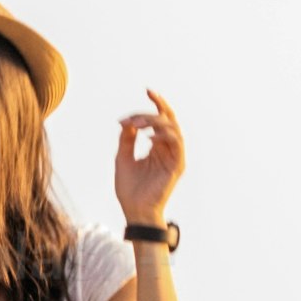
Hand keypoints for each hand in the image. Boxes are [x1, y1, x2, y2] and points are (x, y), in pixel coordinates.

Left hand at [113, 86, 187, 228]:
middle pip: (168, 120)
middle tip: (138, 112)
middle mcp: (168, 149)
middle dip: (156, 110)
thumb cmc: (129, 188)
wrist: (134, 210)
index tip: (148, 90)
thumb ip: (127, 139)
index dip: (156, 104)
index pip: (160, 120)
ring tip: (138, 125)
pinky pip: (176, 144)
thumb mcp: (122, 157)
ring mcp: (174, 157)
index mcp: (157, 146)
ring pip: (173, 129)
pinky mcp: (177, 166)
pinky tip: (150, 137)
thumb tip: (128, 121)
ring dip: (156, 123)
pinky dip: (165, 136)